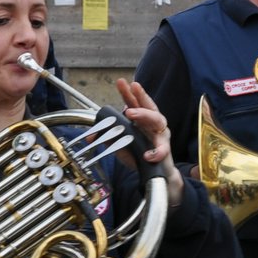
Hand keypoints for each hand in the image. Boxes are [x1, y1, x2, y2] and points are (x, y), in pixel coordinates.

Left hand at [114, 77, 183, 206]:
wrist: (154, 174)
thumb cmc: (139, 156)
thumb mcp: (120, 146)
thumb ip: (108, 139)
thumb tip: (91, 136)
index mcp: (141, 120)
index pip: (134, 103)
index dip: (128, 93)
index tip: (122, 83)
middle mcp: (152, 124)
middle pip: (149, 106)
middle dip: (140, 97)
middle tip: (131, 91)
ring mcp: (161, 135)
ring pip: (158, 120)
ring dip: (145, 115)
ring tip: (132, 114)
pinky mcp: (166, 149)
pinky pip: (163, 149)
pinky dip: (156, 152)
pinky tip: (148, 155)